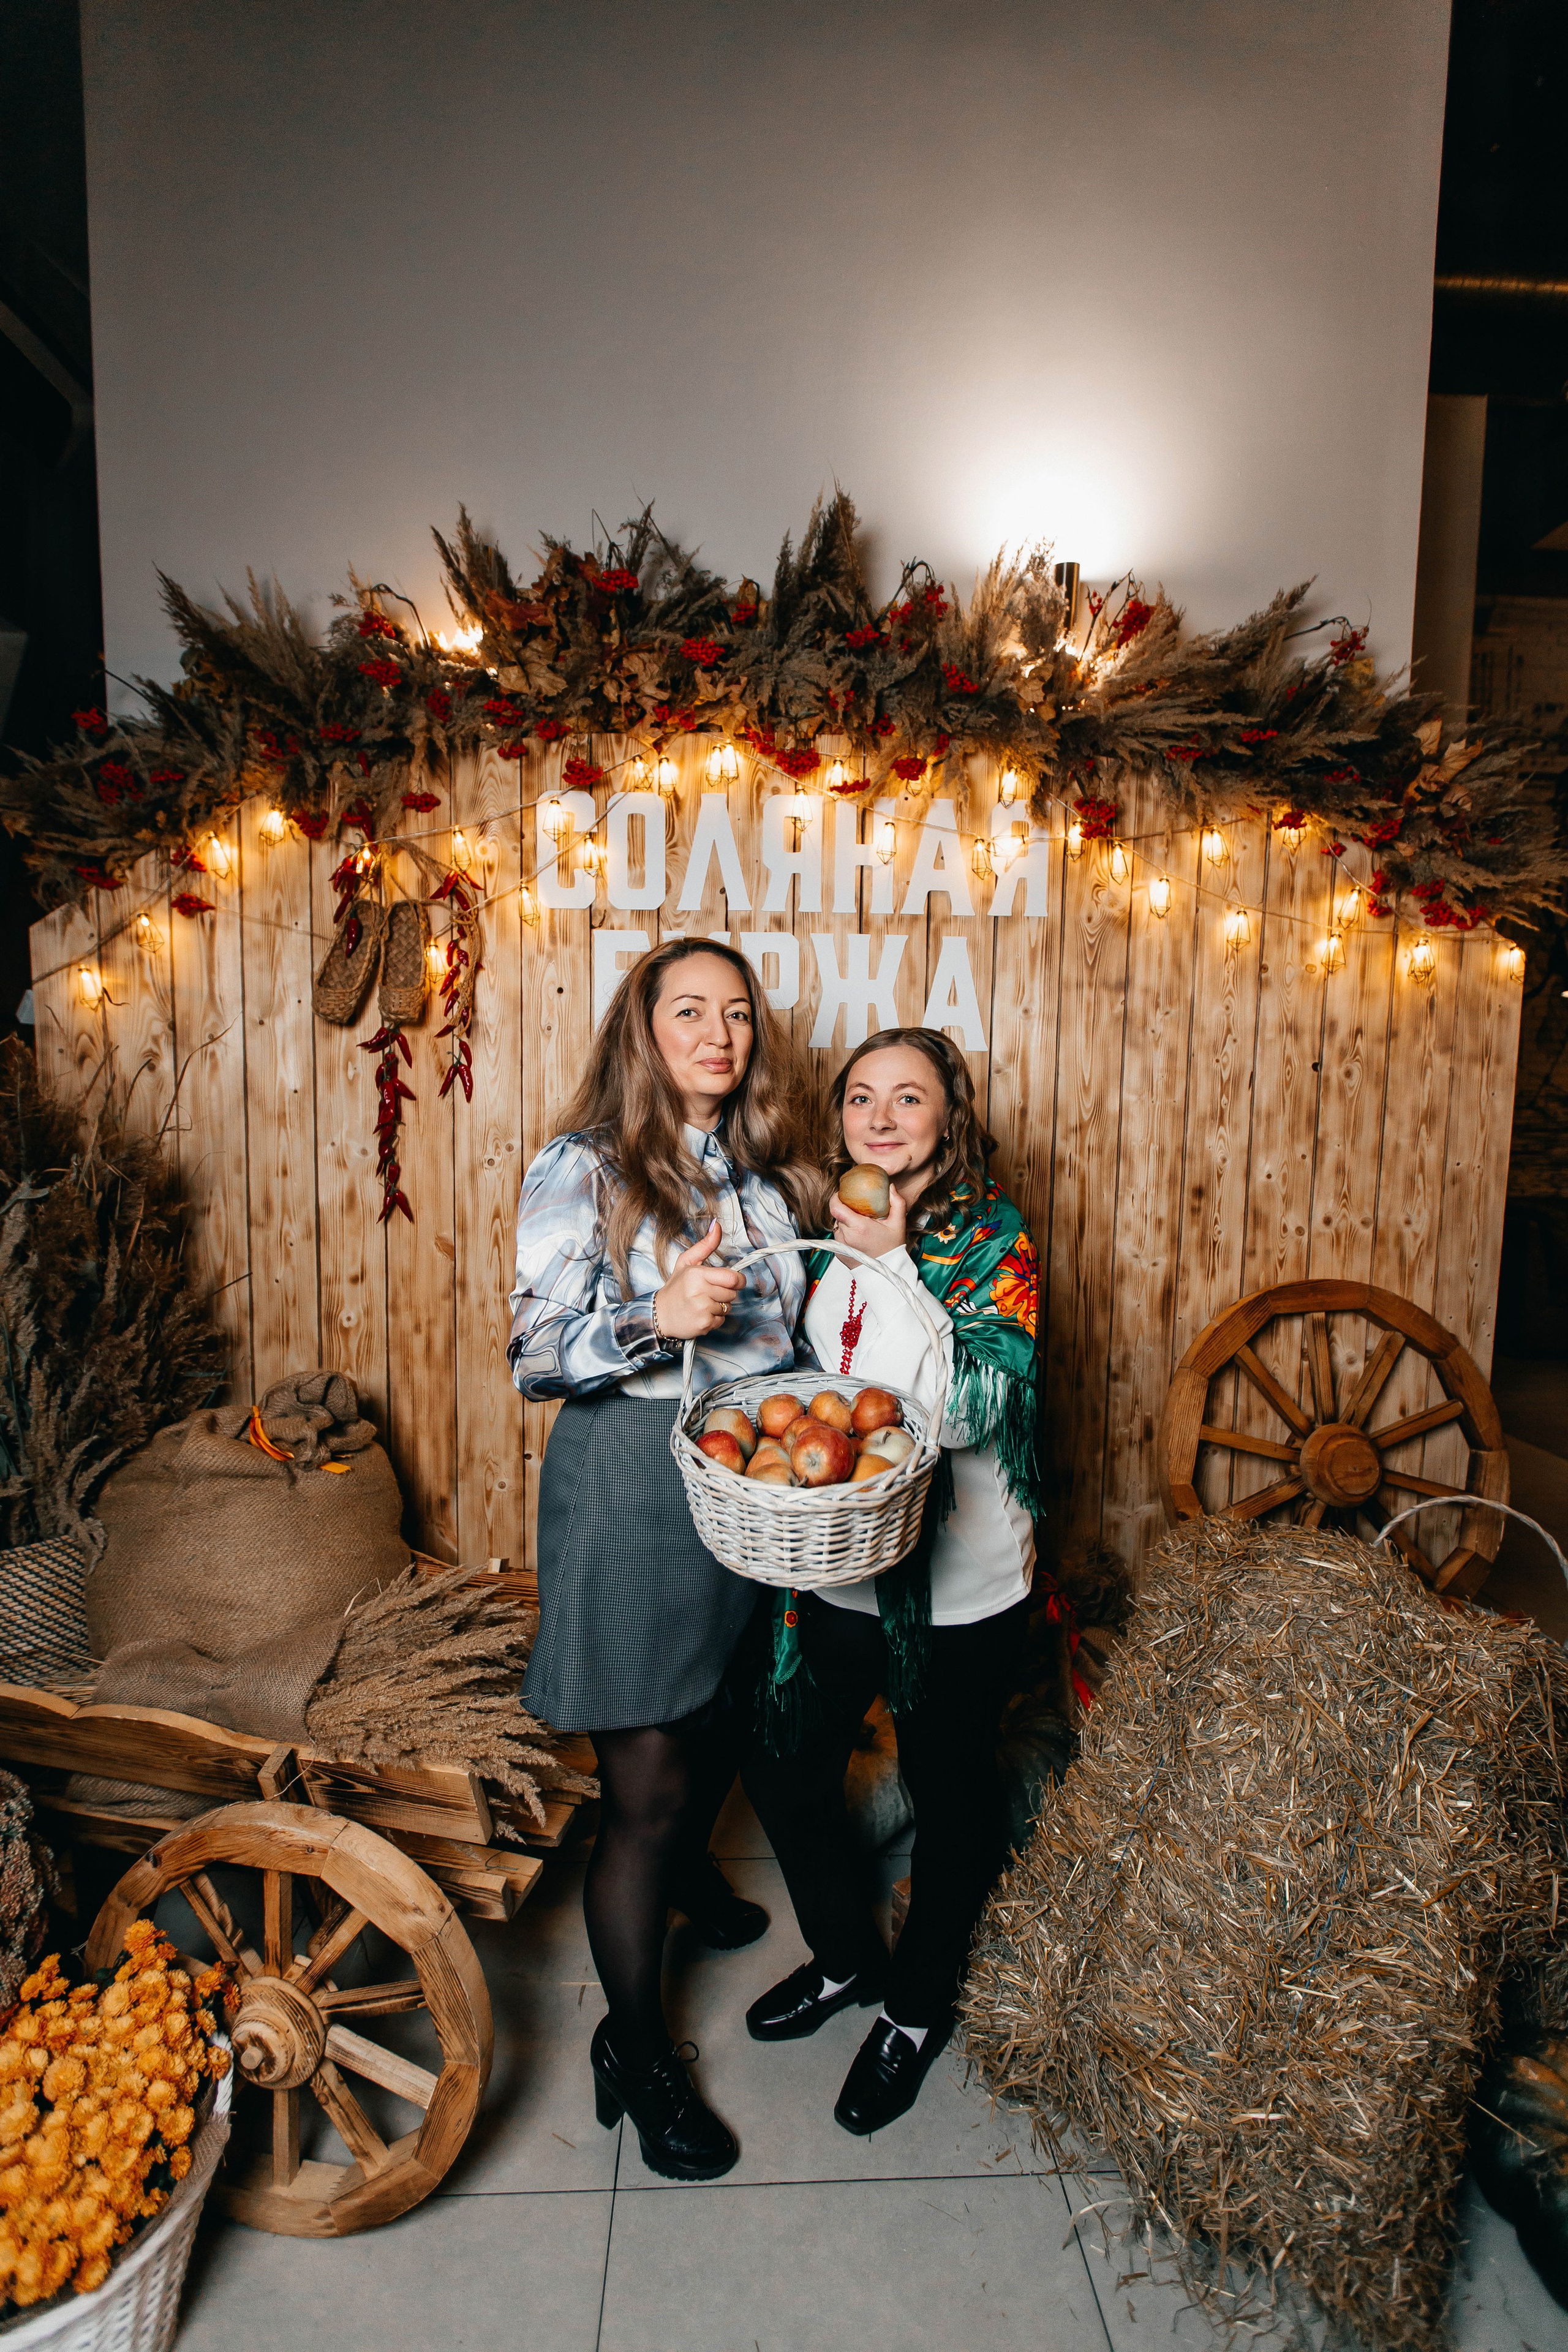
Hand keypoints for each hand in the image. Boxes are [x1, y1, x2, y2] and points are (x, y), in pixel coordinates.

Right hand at [654, 1220, 743, 1339]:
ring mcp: (702, 1310)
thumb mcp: (687, 1262)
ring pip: (728, 1307)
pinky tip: (701, 1313)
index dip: (737, 1280)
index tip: (732, 1281)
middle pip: (732, 1293)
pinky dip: (715, 1318)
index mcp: (697, 1275)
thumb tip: (717, 1225)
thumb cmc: (676, 1287)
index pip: (732, 1278)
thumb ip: (705, 1245)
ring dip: (720, 1306)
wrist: (661, 1314)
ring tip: (703, 1302)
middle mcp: (699, 1292)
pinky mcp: (703, 1324)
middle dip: (725, 1293)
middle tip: (709, 1292)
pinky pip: (722, 1320)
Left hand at [829, 1184, 908, 1261]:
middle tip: (856, 1209)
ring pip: (837, 1226)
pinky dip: (845, 1233)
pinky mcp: (838, 1253)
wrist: (886, 1270)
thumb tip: (890, 1187)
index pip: (836, 1208)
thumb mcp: (898, 1224)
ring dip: (845, 1222)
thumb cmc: (892, 1248)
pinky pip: (838, 1237)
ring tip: (858, 1224)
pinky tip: (857, 1236)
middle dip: (844, 1209)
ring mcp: (841, 1246)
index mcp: (858, 1227)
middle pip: (837, 1215)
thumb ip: (897, 1202)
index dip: (835, 1198)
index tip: (841, 1194)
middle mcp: (846, 1237)